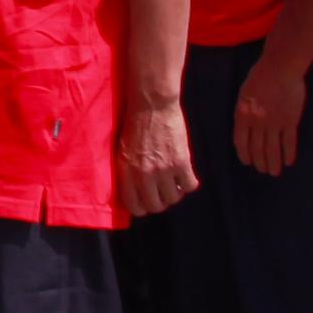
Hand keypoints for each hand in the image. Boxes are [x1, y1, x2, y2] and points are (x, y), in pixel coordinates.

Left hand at [115, 97, 198, 220]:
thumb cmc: (135, 123)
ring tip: (173, 181)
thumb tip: (133, 191)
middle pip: (156, 206)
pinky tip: (185, 174)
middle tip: (162, 192)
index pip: (134, 206)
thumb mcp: (122, 150)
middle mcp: (144, 175)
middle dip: (160, 202)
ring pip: (174, 198)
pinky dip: (189, 182)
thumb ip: (127, 172)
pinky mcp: (181, 162)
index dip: (142, 207)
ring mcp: (163, 170)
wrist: (152, 104)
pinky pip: (190, 185)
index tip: (146, 201)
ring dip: (175, 192)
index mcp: (126, 172)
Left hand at [229, 40, 312, 176]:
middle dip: (260, 162)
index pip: (241, 142)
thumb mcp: (244, 94)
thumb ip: (245, 112)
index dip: (244, 155)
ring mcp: (275, 123)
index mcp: (243, 115)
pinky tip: (289, 162)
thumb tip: (247, 128)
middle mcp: (257, 123)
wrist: (280, 68)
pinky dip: (288, 154)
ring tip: (275, 172)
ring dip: (273, 163)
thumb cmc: (260, 76)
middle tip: (263, 170)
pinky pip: (289, 142)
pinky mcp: (290, 121)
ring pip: (273, 150)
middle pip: (257, 149)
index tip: (248, 162)